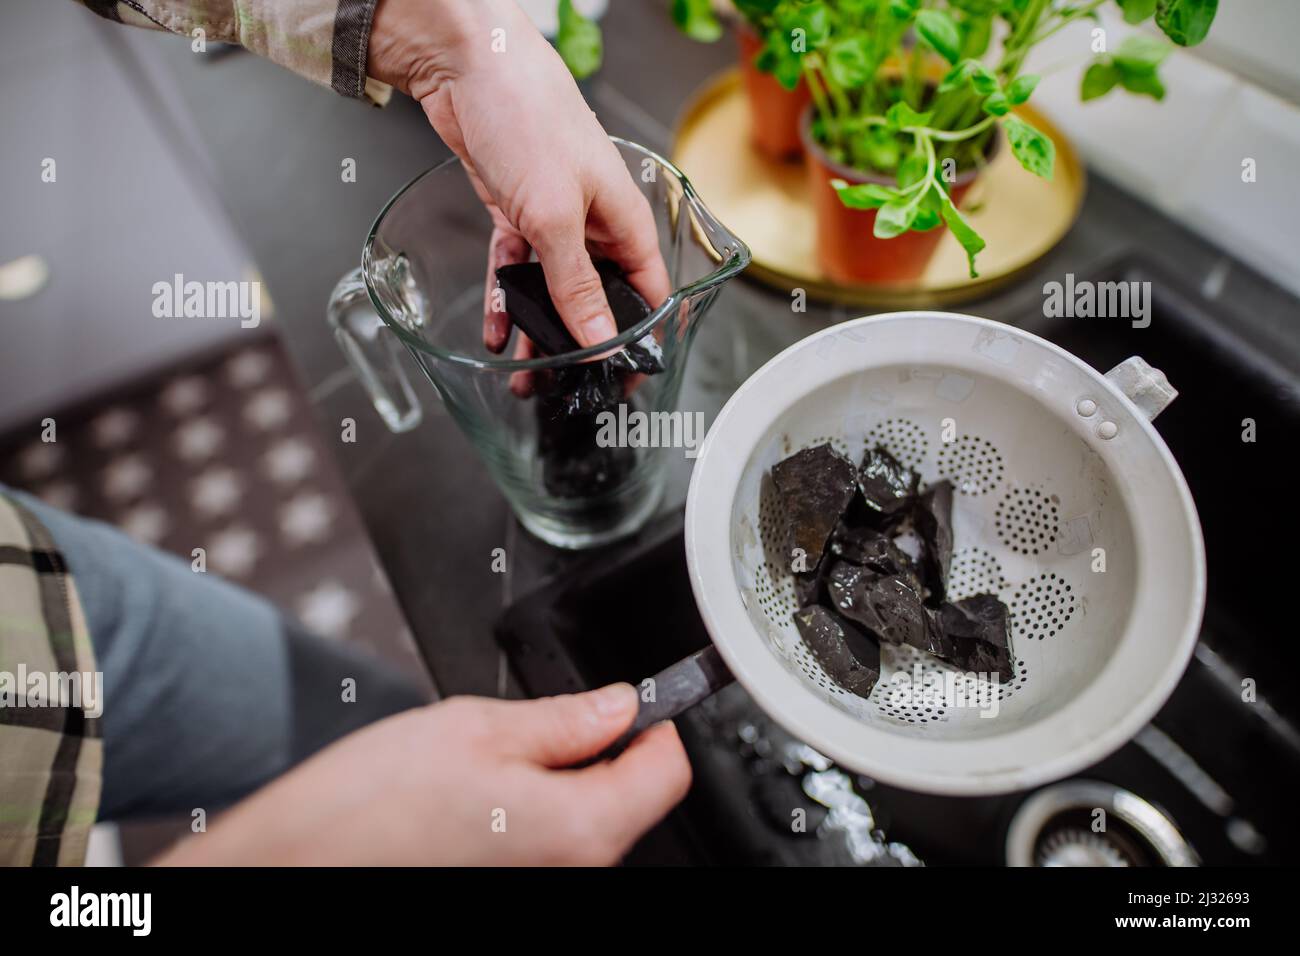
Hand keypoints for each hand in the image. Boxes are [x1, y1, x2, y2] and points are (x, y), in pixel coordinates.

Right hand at [154, 684, 691, 865]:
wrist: (296, 865)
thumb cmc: (369, 808)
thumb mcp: (476, 727)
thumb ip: (564, 718)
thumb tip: (618, 703)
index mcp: (580, 827)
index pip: (669, 772)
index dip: (655, 723)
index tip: (634, 699)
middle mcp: (572, 872)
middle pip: (628, 798)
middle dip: (599, 749)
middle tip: (541, 722)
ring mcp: (540, 886)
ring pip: (584, 819)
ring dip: (559, 779)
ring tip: (492, 758)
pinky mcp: (508, 888)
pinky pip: (545, 842)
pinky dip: (528, 810)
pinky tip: (474, 795)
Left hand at [368, 0, 670, 360]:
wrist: (468, 67)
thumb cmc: (529, 117)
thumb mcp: (556, 215)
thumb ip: (576, 284)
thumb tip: (601, 340)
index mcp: (623, 220)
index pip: (648, 293)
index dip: (641, 338)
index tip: (625, 379)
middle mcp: (594, 222)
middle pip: (596, 297)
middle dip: (580, 343)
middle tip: (564, 384)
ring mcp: (555, 218)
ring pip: (552, 289)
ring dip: (537, 330)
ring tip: (523, 373)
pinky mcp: (517, 211)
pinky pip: (516, 268)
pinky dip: (505, 299)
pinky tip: (495, 332)